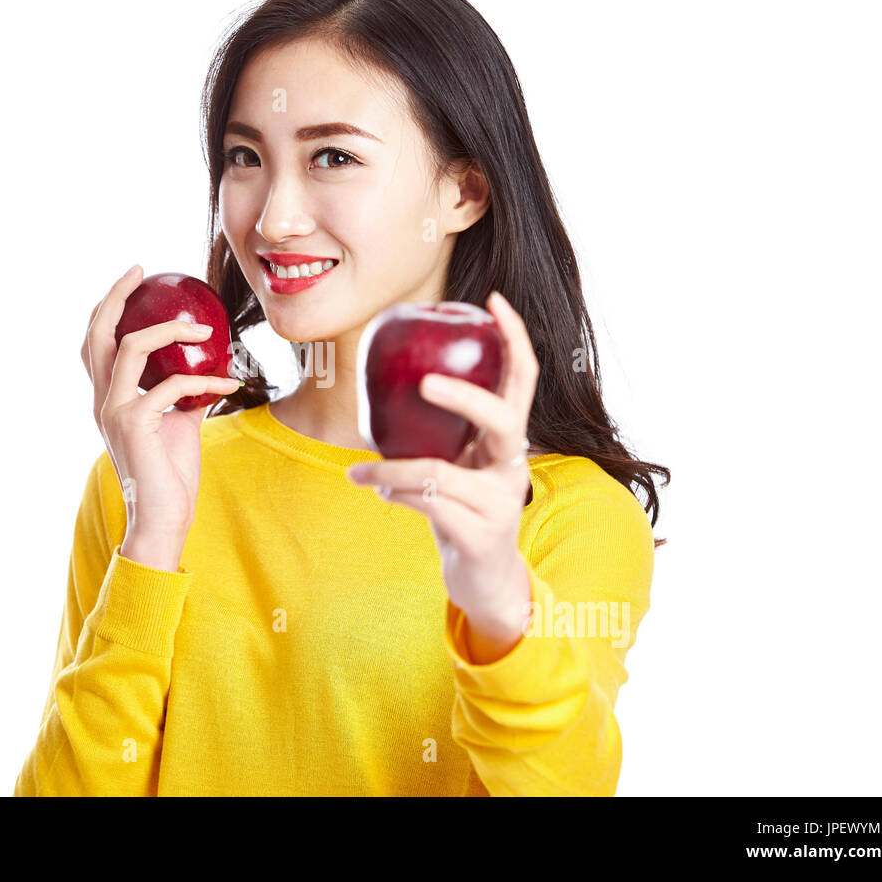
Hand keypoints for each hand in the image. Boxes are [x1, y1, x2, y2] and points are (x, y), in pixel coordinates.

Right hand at [81, 264, 241, 569]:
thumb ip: (182, 394)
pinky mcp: (135, 424)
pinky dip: (205, 382)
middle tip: (140, 271)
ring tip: (203, 328)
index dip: (107, 308)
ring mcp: (114, 410)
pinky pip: (172, 386)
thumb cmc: (170, 475)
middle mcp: (103, 400)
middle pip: (97, 333)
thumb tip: (207, 368)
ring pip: (130, 347)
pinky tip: (231, 384)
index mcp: (107, 399)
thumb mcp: (178, 424)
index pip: (95, 343)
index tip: (133, 280)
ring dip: (169, 331)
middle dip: (115, 295)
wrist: (164, 518)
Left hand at [346, 290, 539, 641]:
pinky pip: (429, 505)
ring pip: (441, 472)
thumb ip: (431, 432)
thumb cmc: (461, 511)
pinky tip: (376, 491)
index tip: (494, 300)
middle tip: (423, 382)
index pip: (522, 379)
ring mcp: (501, 502)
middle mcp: (512, 466)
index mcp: (507, 440)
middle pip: (505, 419)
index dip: (515, 338)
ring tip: (359, 471)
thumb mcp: (450, 464)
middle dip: (464, 397)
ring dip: (390, 469)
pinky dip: (395, 494)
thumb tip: (377, 387)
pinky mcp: (481, 535)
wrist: (485, 581)